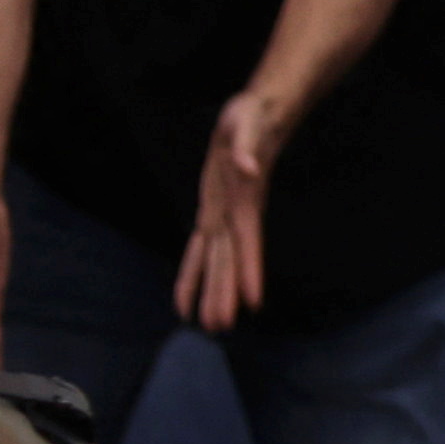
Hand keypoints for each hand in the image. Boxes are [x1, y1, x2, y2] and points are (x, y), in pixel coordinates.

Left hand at [180, 98, 278, 329]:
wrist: (257, 117)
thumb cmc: (252, 118)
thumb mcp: (247, 124)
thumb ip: (246, 147)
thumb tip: (247, 168)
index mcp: (244, 200)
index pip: (247, 240)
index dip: (250, 270)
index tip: (253, 301)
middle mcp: (235, 216)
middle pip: (230, 259)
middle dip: (225, 292)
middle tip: (219, 326)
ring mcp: (224, 217)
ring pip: (217, 260)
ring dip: (213, 291)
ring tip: (210, 325)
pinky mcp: (212, 213)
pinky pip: (201, 249)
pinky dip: (194, 272)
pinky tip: (187, 297)